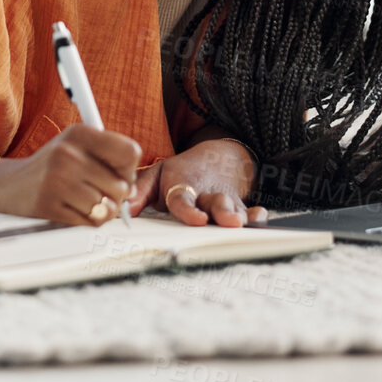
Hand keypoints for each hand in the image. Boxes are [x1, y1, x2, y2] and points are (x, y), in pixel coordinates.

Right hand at [0, 125, 139, 225]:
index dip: (129, 169)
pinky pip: (88, 222)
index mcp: (78, 133)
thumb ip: (108, 159)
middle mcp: (67, 152)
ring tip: (83, 201)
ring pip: (106, 207)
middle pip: (122, 186)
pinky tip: (72, 210)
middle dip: (116, 195)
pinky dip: (86, 221)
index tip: (117, 173)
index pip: (129, 152)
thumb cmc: (51, 168)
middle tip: (98, 191)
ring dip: (100, 211)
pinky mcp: (49, 205)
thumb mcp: (76, 148)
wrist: (7, 185)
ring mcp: (56, 180)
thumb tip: (131, 188)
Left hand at [126, 138, 264, 226]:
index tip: (197, 219)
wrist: (217, 157)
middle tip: (228, 222)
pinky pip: (253, 212)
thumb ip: (140, 192)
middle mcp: (206, 195)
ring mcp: (226, 201)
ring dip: (239, 217)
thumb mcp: (157, 174)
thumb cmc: (181, 172)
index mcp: (183, 186)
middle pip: (215, 204)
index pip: (183, 199)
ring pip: (235, 210)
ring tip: (241, 224)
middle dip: (222, 212)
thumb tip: (121, 210)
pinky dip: (257, 216)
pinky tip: (260, 219)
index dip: (189, 210)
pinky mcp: (241, 206)